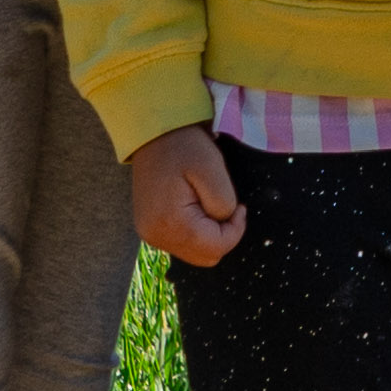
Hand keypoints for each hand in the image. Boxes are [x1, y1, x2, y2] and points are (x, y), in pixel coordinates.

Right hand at [127, 126, 245, 265]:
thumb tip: (225, 221)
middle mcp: (156, 236)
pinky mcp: (150, 228)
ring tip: (207, 202)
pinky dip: (196, 232)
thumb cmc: (184, 147)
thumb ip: (224, 202)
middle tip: (223, 204)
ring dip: (209, 234)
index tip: (239, 206)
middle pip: (206, 256)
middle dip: (222, 235)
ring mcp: (150, 234)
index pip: (217, 247)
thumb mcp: (212, 169)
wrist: (152, 134)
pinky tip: (195, 207)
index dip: (236, 229)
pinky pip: (182, 243)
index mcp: (171, 223)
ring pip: (195, 252)